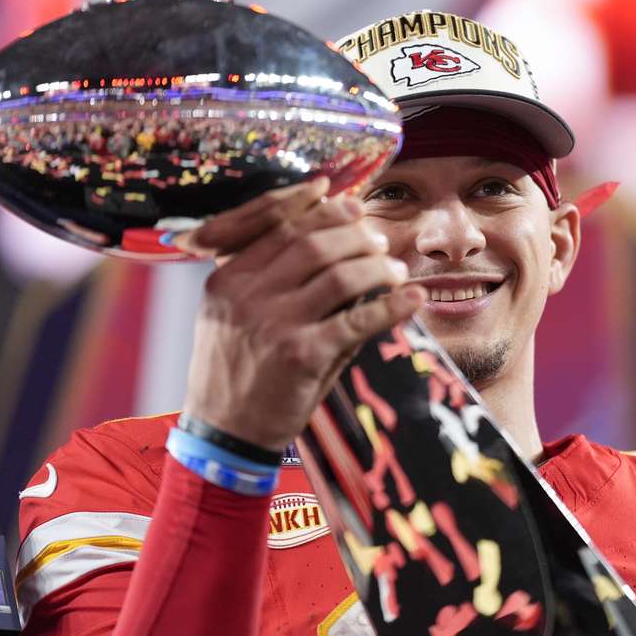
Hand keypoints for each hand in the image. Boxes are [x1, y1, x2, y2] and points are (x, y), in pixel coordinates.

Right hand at [179, 179, 423, 450]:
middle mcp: (245, 294)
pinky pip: (358, 320)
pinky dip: (392, 305)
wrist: (224, 434)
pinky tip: (411, 299)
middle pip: (313, 242)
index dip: (319, 208)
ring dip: (377, 266)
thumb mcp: (235, 315)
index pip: (278, 224)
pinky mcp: (301, 355)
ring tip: (396, 269)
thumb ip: (274, 279)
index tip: (350, 201)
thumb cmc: (239, 370)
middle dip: (355, 234)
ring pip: (339, 274)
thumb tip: (339, 239)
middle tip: (379, 239)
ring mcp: (273, 324)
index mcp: (226, 278)